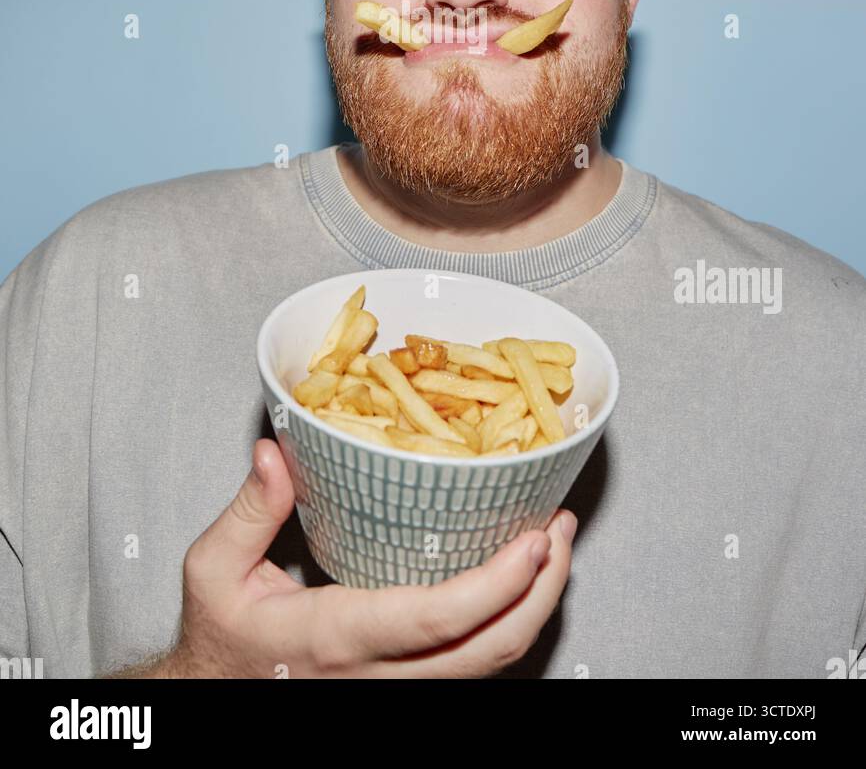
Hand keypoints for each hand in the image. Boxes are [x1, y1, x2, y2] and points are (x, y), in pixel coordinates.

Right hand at [169, 437, 577, 677]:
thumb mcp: (215, 569)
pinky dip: (510, 623)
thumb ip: (250, 509)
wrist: (214, 697)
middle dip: (542, 591)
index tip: (534, 542)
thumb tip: (275, 451)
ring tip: (554, 545)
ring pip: (491, 666)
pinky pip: (475, 666)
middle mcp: (379, 677)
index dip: (496, 586)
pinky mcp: (408, 690)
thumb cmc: (222, 636)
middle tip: (560, 529)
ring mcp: (399, 692)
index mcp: (336, 637)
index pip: (433, 621)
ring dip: (536, 607)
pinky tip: (519, 580)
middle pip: (488, 651)